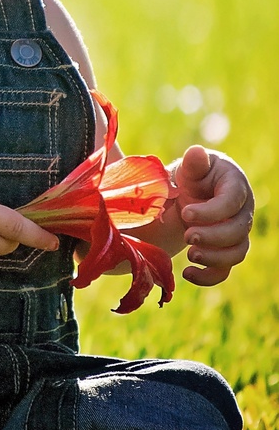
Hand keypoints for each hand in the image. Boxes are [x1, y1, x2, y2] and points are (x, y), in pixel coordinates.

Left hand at [174, 146, 252, 285]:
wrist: (189, 194)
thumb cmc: (192, 176)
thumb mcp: (191, 166)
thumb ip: (194, 162)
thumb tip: (196, 153)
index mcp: (235, 187)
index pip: (232, 201)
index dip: (212, 211)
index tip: (186, 213)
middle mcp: (242, 212)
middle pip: (238, 231)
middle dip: (213, 236)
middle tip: (188, 235)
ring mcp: (236, 234)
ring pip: (236, 252)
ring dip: (214, 257)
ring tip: (190, 254)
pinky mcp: (225, 251)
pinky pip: (225, 270)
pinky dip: (208, 276)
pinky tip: (187, 274)